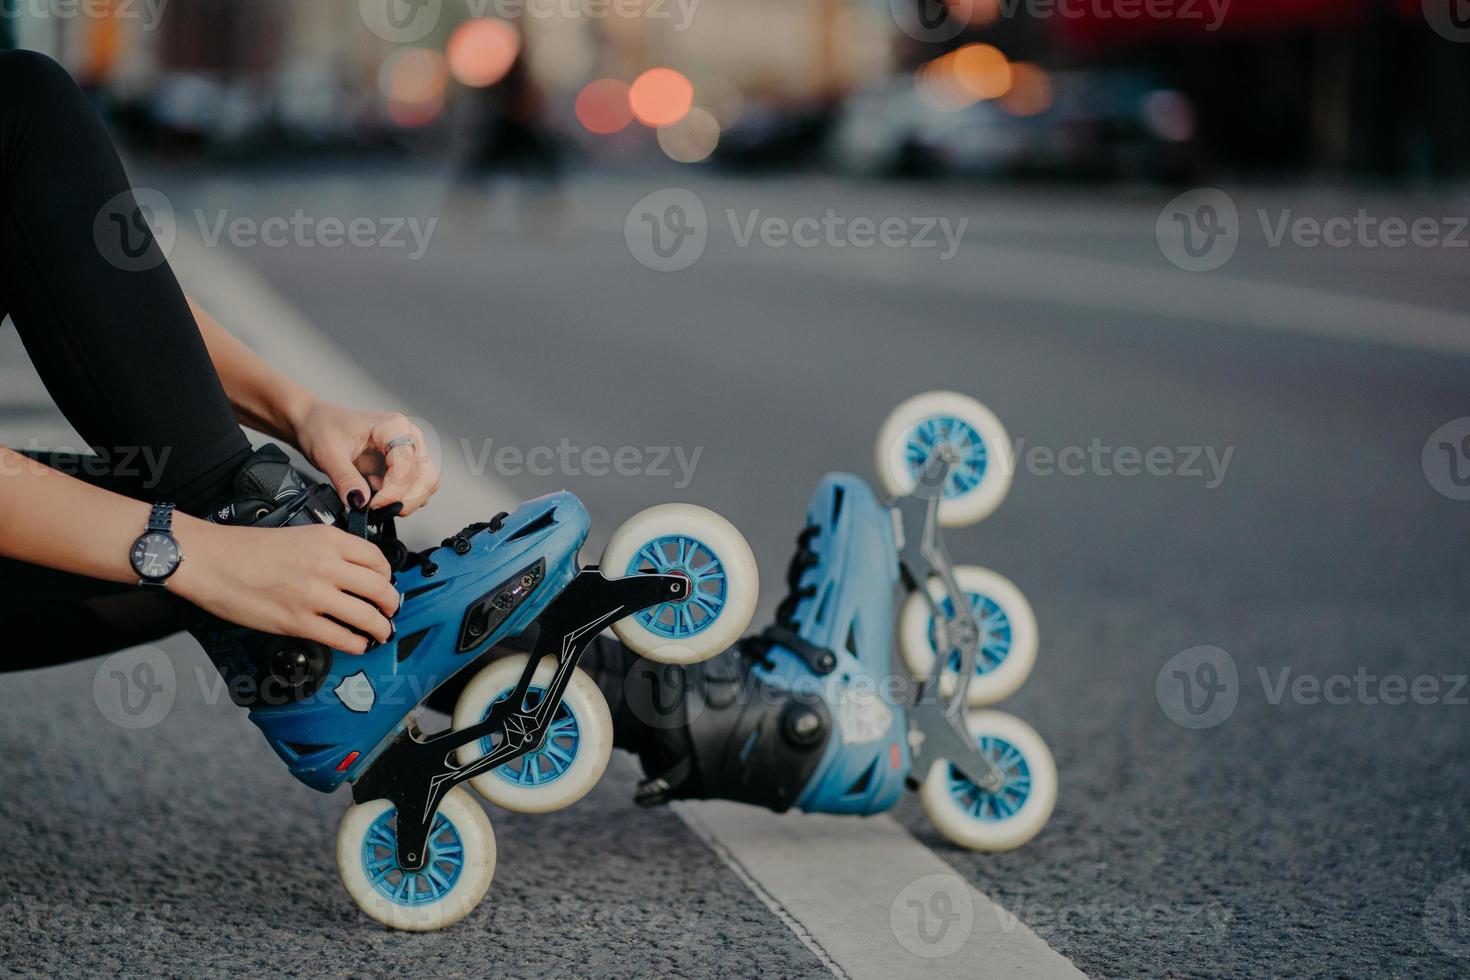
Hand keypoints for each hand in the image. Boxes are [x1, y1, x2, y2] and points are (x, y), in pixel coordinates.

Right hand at [173, 521, 399, 653]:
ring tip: (381, 631)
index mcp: (329, 540)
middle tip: (389, 611)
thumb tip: (355, 573)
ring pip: (368, 616)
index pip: (378, 559)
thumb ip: (330, 552)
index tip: (385, 584)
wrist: (212, 561)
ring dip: (381, 628)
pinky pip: (343, 638)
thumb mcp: (300, 536)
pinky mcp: (299, 622)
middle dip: (391, 605)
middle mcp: (328, 566)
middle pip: (381, 589)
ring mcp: (315, 596)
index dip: (387, 576)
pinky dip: (357, 644)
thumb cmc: (247, 550)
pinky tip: (358, 644)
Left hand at [291, 401, 439, 516]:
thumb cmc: (322, 427)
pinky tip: (378, 497)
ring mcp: (409, 451)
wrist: (315, 423)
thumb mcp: (328, 453)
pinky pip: (414, 487)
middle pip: (426, 477)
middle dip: (406, 500)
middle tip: (379, 510)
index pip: (408, 466)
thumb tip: (360, 502)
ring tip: (377, 504)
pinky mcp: (403, 464)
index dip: (393, 491)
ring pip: (426, 484)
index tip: (372, 504)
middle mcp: (408, 437)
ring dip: (406, 501)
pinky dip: (400, 499)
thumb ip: (345, 478)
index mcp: (394, 427)